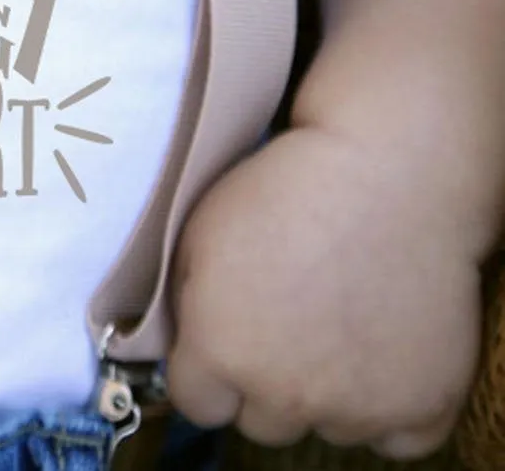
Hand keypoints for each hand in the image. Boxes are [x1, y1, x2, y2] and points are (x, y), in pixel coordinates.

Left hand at [166, 121, 481, 455]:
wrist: (384, 171)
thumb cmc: (286, 186)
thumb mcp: (198, 232)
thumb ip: (186, 305)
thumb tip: (186, 345)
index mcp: (223, 353)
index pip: (196, 402)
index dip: (207, 368)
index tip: (224, 337)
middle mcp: (286, 396)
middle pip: (262, 420)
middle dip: (266, 379)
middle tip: (288, 319)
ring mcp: (358, 409)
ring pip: (328, 425)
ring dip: (329, 389)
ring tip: (342, 318)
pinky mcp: (422, 406)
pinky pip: (398, 437)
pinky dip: (392, 405)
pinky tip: (384, 353)